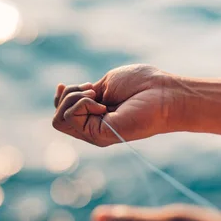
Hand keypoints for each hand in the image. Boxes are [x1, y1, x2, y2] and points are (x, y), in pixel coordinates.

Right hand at [52, 64, 178, 146]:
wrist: (163, 93)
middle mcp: (92, 128)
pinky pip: (71, 117)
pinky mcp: (97, 136)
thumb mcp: (104, 85)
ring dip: (73, 98)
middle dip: (67, 95)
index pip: (62, 113)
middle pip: (57, 117)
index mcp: (94, 115)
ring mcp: (94, 134)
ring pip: (60, 119)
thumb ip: (84, 94)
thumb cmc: (141, 84)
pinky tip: (102, 103)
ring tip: (97, 96)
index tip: (64, 84)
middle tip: (93, 90)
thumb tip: (63, 92)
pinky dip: (82, 103)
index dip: (60, 98)